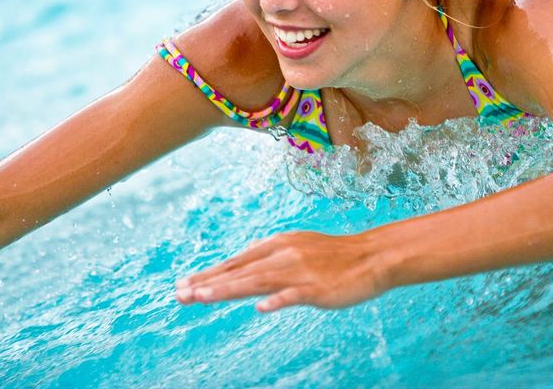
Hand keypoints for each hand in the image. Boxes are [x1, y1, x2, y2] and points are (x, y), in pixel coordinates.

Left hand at [175, 231, 392, 312]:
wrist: (372, 257)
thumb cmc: (336, 256)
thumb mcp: (299, 248)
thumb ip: (271, 256)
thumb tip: (248, 258)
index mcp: (278, 245)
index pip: (237, 262)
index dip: (210, 274)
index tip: (184, 285)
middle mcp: (283, 255)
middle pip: (240, 271)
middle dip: (208, 283)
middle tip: (180, 294)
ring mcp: (299, 271)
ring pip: (257, 281)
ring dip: (229, 289)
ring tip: (203, 297)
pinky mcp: (316, 288)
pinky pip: (293, 295)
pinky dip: (277, 300)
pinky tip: (260, 308)